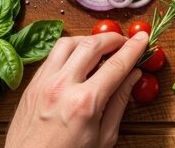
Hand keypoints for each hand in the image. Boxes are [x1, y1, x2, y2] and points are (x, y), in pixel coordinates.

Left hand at [5, 32, 147, 147]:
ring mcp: (43, 83)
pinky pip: (52, 55)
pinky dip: (70, 50)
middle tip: (124, 41)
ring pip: (68, 43)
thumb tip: (133, 76)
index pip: (116, 65)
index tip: (143, 38)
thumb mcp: (104, 137)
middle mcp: (62, 87)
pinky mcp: (32, 84)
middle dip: (113, 38)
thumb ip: (119, 102)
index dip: (133, 48)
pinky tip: (79, 58)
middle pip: (92, 45)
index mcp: (85, 103)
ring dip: (89, 40)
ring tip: (101, 47)